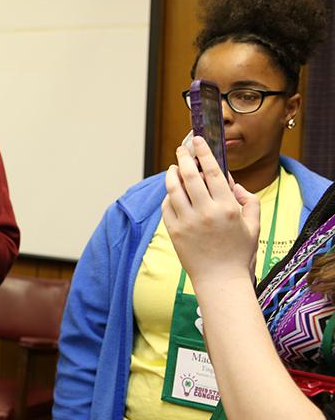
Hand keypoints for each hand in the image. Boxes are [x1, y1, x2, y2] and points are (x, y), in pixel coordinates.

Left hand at [163, 136, 260, 286]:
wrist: (220, 280)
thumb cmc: (239, 253)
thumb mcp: (254, 226)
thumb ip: (249, 201)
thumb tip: (234, 184)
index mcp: (227, 208)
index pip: (212, 172)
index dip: (204, 152)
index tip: (198, 139)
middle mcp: (205, 212)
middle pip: (188, 176)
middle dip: (184, 157)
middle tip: (182, 149)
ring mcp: (187, 222)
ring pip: (173, 189)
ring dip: (172, 174)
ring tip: (174, 167)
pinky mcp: (173, 231)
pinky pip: (166, 206)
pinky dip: (168, 195)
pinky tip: (172, 192)